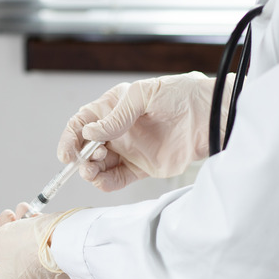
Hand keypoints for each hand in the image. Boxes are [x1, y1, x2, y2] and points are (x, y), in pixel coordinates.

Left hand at [0, 209, 77, 278]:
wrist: (70, 244)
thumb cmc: (29, 244)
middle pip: (9, 260)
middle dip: (6, 233)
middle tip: (9, 215)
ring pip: (28, 254)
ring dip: (23, 230)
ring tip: (24, 210)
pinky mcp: (63, 276)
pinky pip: (46, 256)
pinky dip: (40, 237)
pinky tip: (38, 217)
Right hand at [57, 72, 233, 191]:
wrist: (212, 116)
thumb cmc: (181, 95)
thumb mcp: (143, 95)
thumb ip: (116, 116)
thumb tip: (90, 132)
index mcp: (113, 108)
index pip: (82, 123)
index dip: (70, 138)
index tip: (67, 153)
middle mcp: (118, 130)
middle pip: (86, 147)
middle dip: (80, 157)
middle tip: (87, 161)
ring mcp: (129, 149)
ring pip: (99, 165)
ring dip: (90, 171)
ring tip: (93, 172)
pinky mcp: (142, 167)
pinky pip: (117, 179)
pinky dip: (106, 183)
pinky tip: (103, 182)